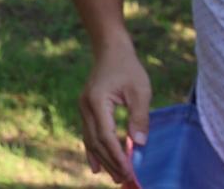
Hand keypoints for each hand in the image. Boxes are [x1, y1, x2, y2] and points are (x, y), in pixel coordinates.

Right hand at [78, 40, 150, 184]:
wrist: (110, 49)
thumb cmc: (128, 67)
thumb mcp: (140, 91)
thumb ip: (139, 117)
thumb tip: (139, 144)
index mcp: (96, 101)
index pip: (106, 136)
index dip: (117, 156)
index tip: (130, 172)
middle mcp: (85, 107)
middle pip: (96, 142)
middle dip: (110, 163)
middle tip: (125, 180)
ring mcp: (83, 108)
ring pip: (90, 140)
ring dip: (102, 160)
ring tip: (114, 177)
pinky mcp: (87, 109)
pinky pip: (88, 134)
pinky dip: (92, 151)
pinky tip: (95, 166)